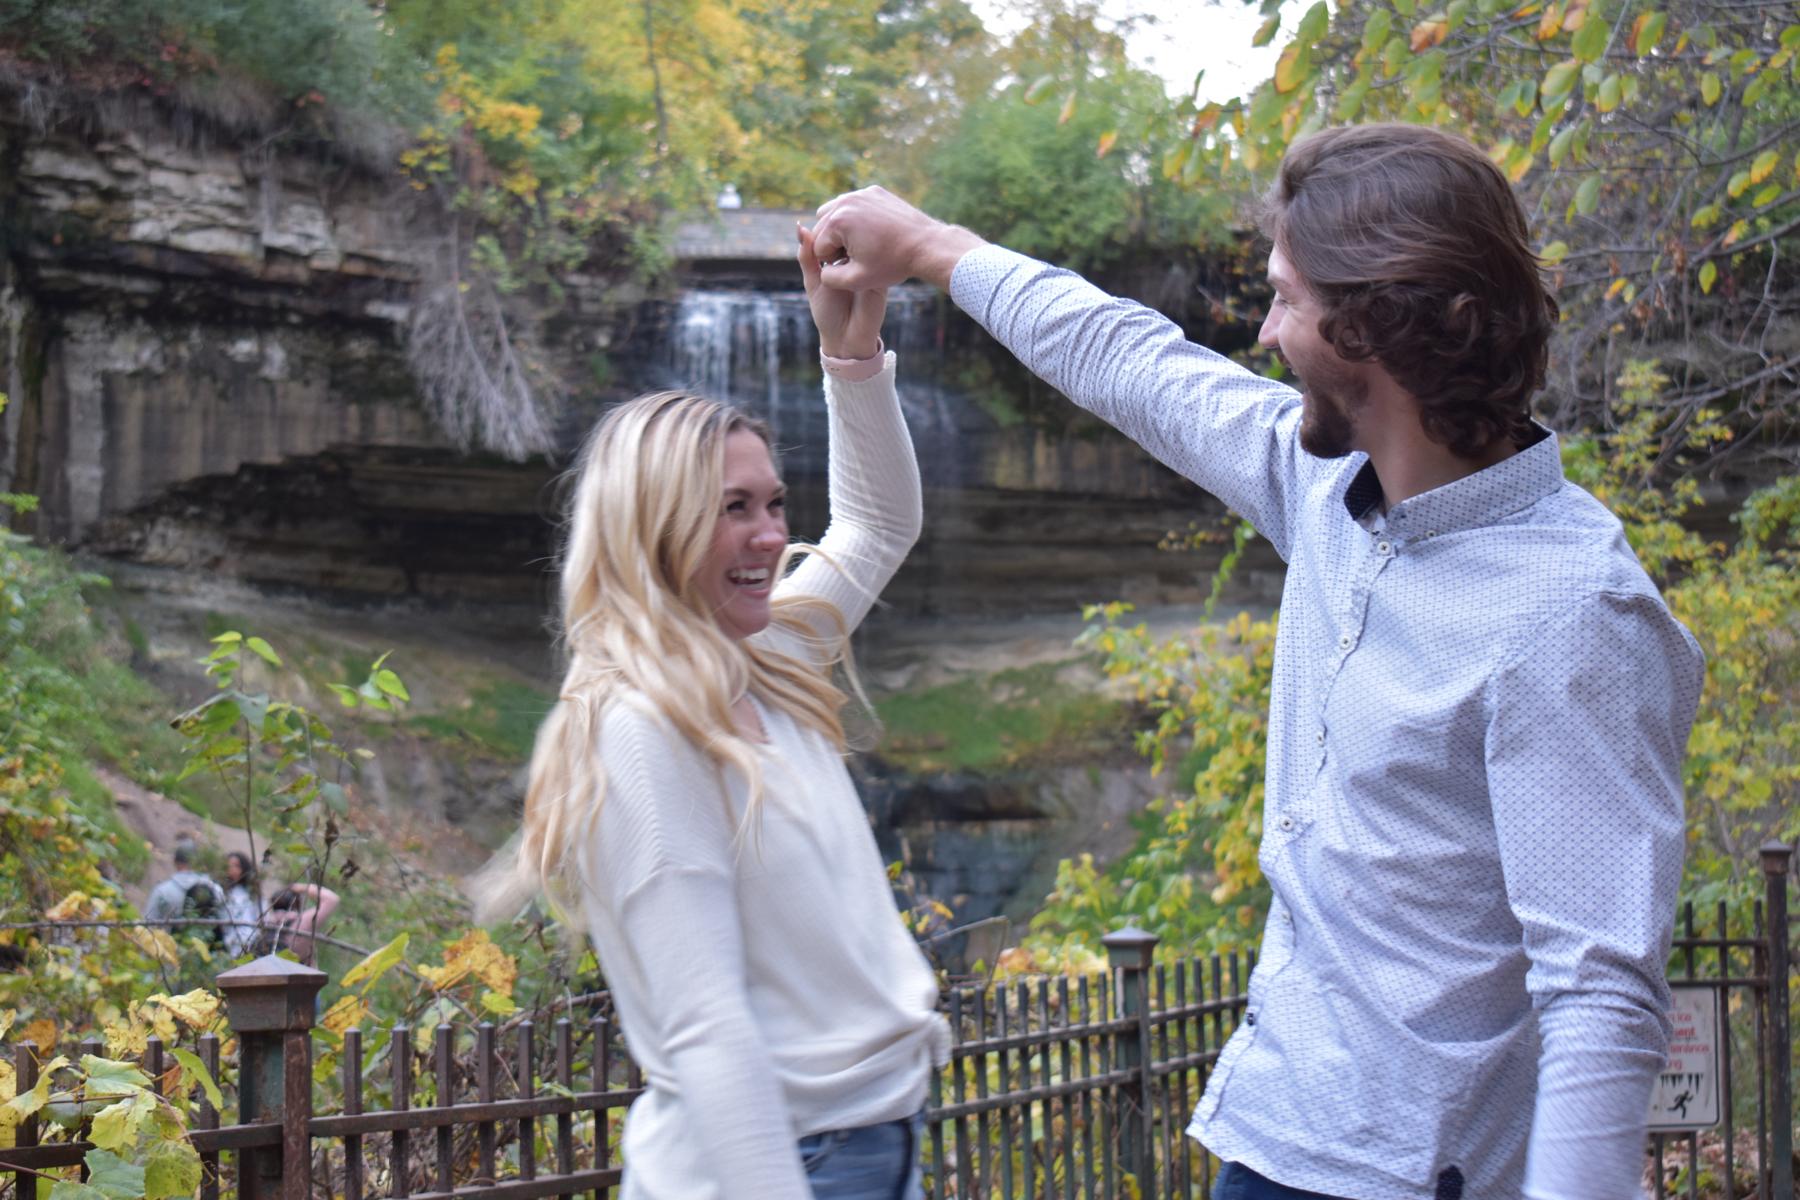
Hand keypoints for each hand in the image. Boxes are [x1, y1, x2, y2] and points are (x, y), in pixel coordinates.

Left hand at [797, 222, 883, 359]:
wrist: (847, 338)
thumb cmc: (827, 312)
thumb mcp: (813, 281)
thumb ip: (807, 256)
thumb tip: (800, 225)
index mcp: (838, 261)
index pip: (835, 236)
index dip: (830, 226)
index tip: (825, 217)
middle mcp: (856, 262)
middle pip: (851, 237)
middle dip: (844, 230)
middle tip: (838, 224)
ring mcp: (870, 268)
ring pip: (864, 245)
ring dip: (857, 239)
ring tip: (845, 240)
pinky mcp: (881, 278)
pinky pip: (877, 259)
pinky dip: (869, 252)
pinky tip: (859, 249)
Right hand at [810, 185, 986, 291]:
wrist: (926, 244)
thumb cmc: (893, 263)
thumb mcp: (858, 280)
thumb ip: (830, 279)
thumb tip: (822, 271)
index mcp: (838, 221)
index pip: (819, 248)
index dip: (834, 263)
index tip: (855, 266)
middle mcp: (846, 201)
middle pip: (823, 228)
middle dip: (834, 245)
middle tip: (857, 257)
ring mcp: (860, 193)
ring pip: (834, 213)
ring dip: (840, 230)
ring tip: (860, 245)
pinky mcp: (873, 192)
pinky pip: (852, 205)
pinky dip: (855, 218)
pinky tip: (871, 233)